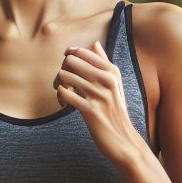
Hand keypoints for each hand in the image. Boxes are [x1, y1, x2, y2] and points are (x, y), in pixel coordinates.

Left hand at [55, 40, 143, 163]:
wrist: (123, 139)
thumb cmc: (115, 110)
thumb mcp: (115, 84)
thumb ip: (104, 62)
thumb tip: (95, 43)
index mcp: (112, 71)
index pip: (82, 52)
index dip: (69, 58)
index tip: (68, 70)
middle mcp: (107, 80)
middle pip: (70, 61)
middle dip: (62, 71)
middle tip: (64, 83)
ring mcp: (99, 95)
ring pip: (65, 76)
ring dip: (58, 85)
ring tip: (63, 95)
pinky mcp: (90, 110)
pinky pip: (65, 94)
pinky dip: (60, 98)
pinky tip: (63, 104)